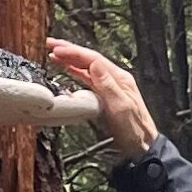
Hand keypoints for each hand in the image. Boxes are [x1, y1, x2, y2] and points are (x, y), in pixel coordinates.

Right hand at [47, 40, 156, 161]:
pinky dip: (75, 71)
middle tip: (50, 44)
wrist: (141, 147)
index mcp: (120, 79)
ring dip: (70, 59)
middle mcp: (115, 79)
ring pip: (87, 67)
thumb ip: (108, 86)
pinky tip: (66, 68)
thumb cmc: (135, 131)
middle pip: (89, 59)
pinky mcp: (104, 95)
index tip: (57, 50)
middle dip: (69, 50)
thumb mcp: (121, 107)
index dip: (74, 52)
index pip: (93, 59)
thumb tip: (95, 65)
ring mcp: (110, 87)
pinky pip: (87, 78)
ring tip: (54, 53)